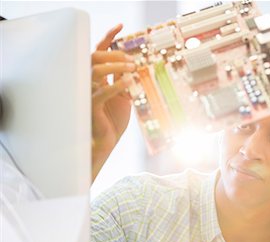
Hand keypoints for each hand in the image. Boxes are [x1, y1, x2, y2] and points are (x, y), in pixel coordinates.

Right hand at [91, 24, 135, 181]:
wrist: (106, 142)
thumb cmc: (113, 120)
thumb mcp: (124, 97)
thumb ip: (126, 81)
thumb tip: (135, 66)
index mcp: (97, 78)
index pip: (99, 52)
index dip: (108, 37)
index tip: (121, 26)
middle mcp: (89, 82)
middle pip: (95, 56)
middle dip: (114, 54)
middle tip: (133, 60)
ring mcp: (88, 93)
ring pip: (95, 70)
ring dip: (116, 66)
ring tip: (133, 68)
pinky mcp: (91, 106)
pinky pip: (101, 91)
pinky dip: (117, 84)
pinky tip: (130, 82)